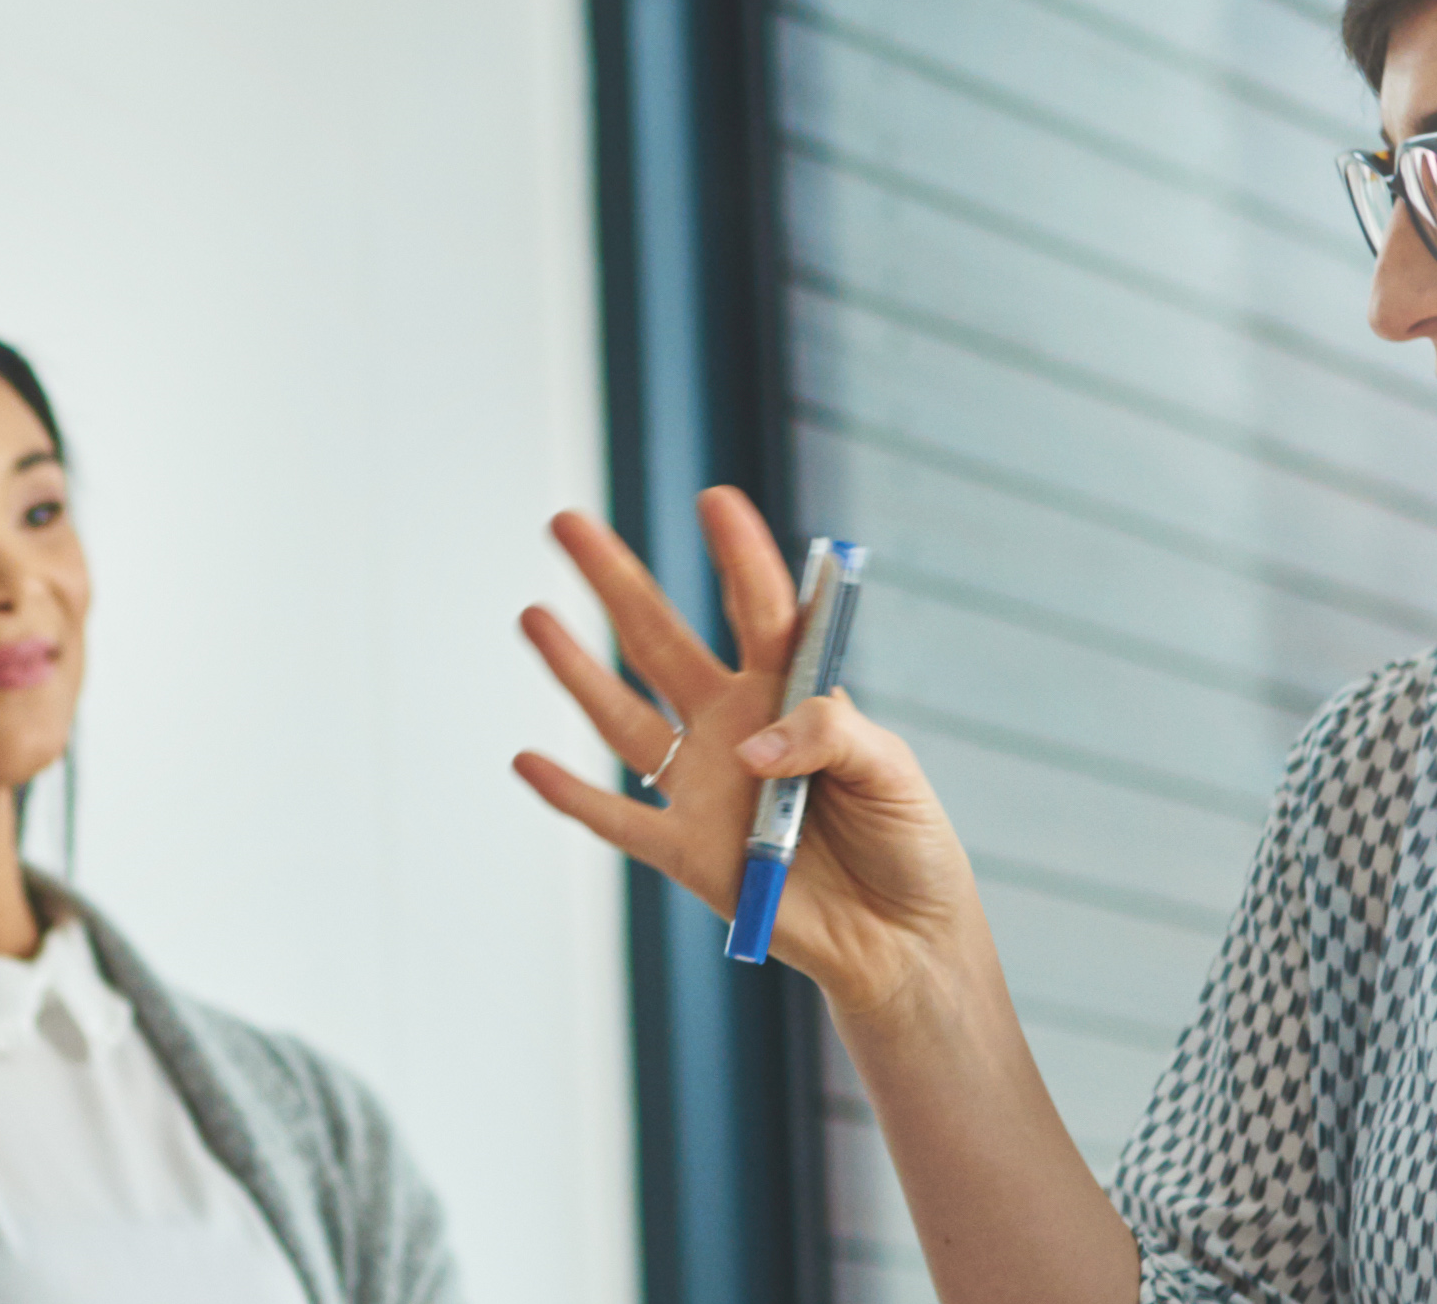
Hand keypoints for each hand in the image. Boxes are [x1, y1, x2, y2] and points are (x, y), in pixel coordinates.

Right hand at [503, 484, 997, 1015]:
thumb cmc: (908, 842)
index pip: (760, 610)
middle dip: (616, 581)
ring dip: (576, 670)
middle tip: (568, 524)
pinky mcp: (689, 855)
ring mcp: (704, 788)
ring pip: (624, 718)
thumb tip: (747, 747)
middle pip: (661, 643)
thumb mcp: (892, 772)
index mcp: (792, 695)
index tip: (715, 499)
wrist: (902, 938)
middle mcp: (734, 727)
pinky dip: (570, 796)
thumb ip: (828, 736)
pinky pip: (617, 820)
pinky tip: (527, 761)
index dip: (739, 554)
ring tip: (533, 616)